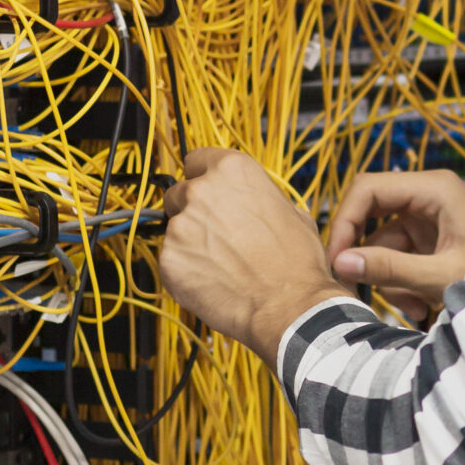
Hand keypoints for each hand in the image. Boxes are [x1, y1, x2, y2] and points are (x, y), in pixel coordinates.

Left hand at [159, 149, 350, 360]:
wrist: (288, 305)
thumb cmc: (295, 262)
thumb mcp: (291, 211)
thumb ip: (258, 197)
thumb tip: (250, 201)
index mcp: (232, 171)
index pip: (196, 159)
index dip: (203, 177)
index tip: (207, 190)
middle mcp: (201, 191)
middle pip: (179, 193)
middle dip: (193, 211)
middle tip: (217, 234)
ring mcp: (180, 226)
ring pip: (175, 229)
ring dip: (191, 242)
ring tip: (221, 263)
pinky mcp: (169, 259)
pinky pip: (171, 259)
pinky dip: (185, 269)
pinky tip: (213, 279)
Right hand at [327, 168, 464, 323]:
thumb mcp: (440, 277)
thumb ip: (390, 269)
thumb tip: (340, 264)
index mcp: (434, 189)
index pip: (368, 189)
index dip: (345, 221)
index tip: (335, 259)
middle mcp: (428, 196)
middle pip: (371, 215)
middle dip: (365, 255)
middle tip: (351, 287)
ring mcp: (429, 218)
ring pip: (383, 242)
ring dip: (388, 278)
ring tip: (411, 308)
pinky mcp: (430, 240)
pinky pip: (399, 256)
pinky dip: (401, 283)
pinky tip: (418, 306)